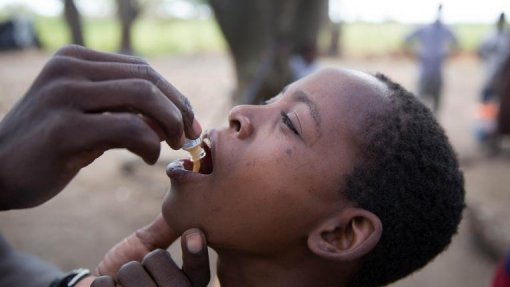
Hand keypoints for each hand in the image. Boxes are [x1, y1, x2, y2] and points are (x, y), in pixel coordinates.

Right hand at [0, 45, 200, 209]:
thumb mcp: (87, 117)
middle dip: (178, 108)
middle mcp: (68, 69)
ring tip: (173, 145)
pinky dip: (149, 143)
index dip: (173, 94)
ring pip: (142, 96)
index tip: (189, 120)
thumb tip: (175, 115)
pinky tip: (149, 157)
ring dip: (170, 123)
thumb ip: (122, 108)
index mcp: (74, 60)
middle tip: (189, 135)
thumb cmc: (49, 147)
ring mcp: (64, 95)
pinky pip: (128, 128)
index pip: (141, 68)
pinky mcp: (64, 128)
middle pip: (146, 79)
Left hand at [91, 229, 209, 286]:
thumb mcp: (150, 247)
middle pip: (157, 259)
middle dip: (143, 259)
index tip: (193, 233)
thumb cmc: (130, 269)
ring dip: (123, 272)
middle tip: (143, 274)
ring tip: (127, 286)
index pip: (199, 272)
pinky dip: (103, 282)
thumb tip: (184, 191)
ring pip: (131, 271)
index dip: (195, 251)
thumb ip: (169, 228)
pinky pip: (106, 284)